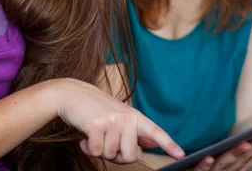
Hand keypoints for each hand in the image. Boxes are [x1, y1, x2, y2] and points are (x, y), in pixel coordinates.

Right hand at [51, 78, 184, 163]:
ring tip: (93, 135)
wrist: (70, 95)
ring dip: (99, 150)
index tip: (180, 154)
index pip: (155, 132)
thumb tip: (153, 142)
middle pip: (131, 156)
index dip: (168, 144)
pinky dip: (88, 149)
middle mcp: (126, 117)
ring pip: (111, 155)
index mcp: (134, 116)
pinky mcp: (97, 125)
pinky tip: (84, 138)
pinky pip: (97, 152)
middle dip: (116, 156)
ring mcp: (112, 121)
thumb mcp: (118, 115)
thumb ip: (135, 130)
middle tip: (105, 143)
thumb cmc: (94, 108)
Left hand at [193, 127, 251, 170]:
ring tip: (246, 143)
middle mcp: (230, 170)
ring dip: (237, 154)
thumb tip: (251, 135)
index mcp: (237, 165)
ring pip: (227, 163)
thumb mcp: (221, 157)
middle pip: (248, 156)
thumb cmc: (203, 166)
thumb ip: (234, 149)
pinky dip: (205, 165)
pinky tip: (207, 157)